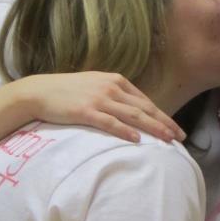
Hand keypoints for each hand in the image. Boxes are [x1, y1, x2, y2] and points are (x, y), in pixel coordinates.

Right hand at [19, 72, 184, 143]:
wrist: (39, 91)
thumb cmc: (67, 91)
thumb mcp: (95, 86)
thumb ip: (114, 95)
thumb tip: (132, 111)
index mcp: (116, 81)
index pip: (145, 101)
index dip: (162, 115)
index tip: (175, 128)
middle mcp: (111, 88)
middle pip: (144, 108)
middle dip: (165, 123)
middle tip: (180, 137)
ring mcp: (99, 99)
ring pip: (132, 115)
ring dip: (153, 128)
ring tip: (168, 139)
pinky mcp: (85, 111)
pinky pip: (109, 122)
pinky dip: (124, 130)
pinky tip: (137, 139)